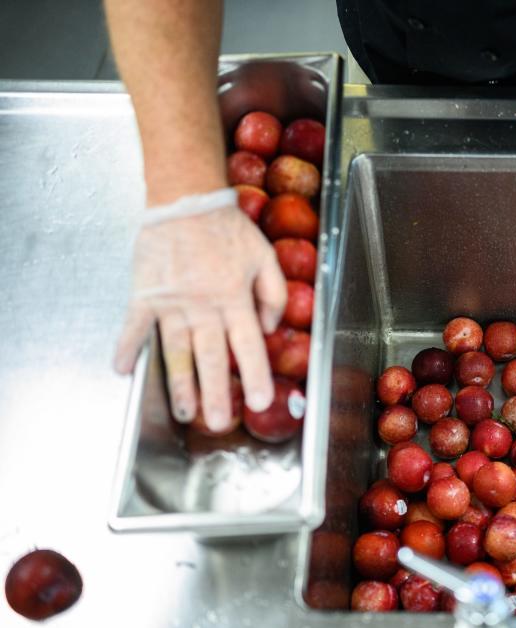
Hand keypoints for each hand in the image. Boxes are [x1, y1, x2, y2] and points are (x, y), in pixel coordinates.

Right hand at [114, 205, 286, 430]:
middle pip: (211, 357)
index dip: (255, 375)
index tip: (258, 402)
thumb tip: (272, 329)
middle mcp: (204, 305)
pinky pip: (134, 326)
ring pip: (176, 351)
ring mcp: (171, 302)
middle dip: (216, 394)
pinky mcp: (145, 294)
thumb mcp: (265, 256)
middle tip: (216, 424)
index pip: (248, 345)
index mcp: (235, 296)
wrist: (186, 198)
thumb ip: (274, 294)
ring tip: (186, 412)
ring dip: (180, 384)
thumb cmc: (227, 228)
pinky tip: (123, 371)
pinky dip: (127, 348)